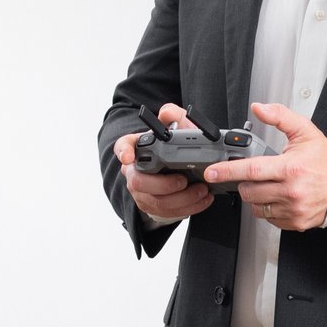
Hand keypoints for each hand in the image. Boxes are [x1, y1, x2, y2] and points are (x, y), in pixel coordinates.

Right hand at [115, 102, 213, 221]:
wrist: (177, 170)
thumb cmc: (174, 147)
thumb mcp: (178, 129)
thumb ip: (174, 117)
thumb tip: (167, 113)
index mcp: (137, 148)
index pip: (123, 147)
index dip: (123, 152)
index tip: (129, 157)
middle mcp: (134, 171)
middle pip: (138, 182)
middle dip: (164, 185)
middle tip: (184, 180)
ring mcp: (142, 192)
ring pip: (156, 202)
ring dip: (182, 199)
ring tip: (202, 191)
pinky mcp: (153, 207)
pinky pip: (168, 212)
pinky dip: (189, 208)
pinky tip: (203, 200)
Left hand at [205, 102, 326, 231]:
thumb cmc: (326, 160)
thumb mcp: (305, 132)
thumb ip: (280, 116)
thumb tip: (259, 108)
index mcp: (290, 168)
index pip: (250, 170)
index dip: (226, 171)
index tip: (211, 172)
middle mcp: (291, 191)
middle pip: (249, 191)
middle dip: (246, 182)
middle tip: (258, 174)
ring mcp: (293, 209)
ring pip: (256, 207)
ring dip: (257, 196)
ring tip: (272, 185)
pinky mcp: (295, 222)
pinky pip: (269, 218)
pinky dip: (268, 208)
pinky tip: (280, 197)